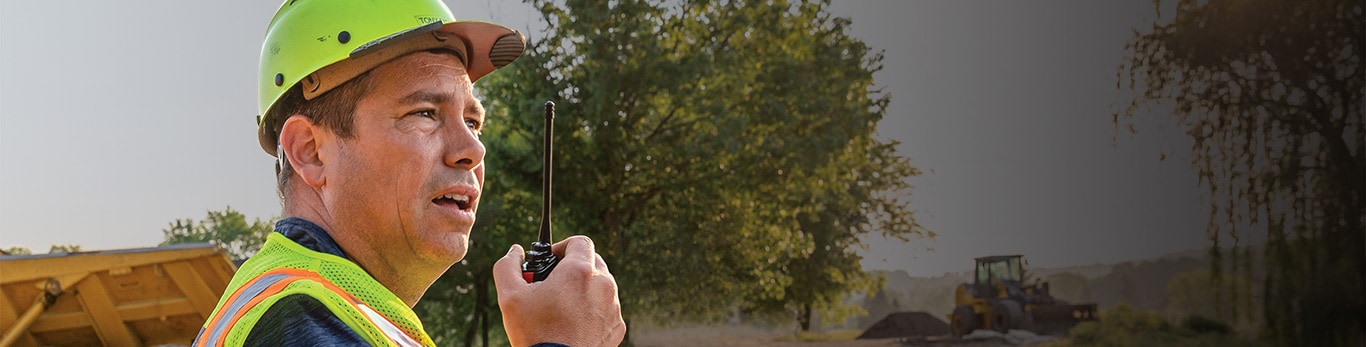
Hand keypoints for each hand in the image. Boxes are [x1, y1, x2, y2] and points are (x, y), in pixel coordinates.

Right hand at [494, 235, 625, 346]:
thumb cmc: (535, 334)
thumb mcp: (510, 297)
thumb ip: (508, 266)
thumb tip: (514, 252)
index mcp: (580, 271)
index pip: (580, 241)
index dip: (564, 246)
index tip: (552, 259)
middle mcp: (603, 285)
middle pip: (593, 261)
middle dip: (574, 266)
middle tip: (554, 282)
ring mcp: (613, 306)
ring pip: (601, 285)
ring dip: (585, 288)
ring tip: (564, 305)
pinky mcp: (617, 326)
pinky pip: (607, 307)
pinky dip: (593, 309)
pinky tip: (575, 321)